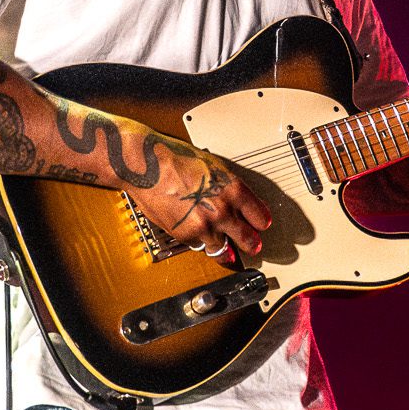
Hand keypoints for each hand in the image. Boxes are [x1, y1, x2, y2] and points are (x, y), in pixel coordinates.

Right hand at [126, 138, 271, 258]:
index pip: (260, 216)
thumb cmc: (175, 159)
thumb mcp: (213, 168)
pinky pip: (197, 244)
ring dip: (222, 247)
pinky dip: (196, 240)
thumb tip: (237, 202)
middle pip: (248, 239)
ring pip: (222, 248)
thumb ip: (228, 188)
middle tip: (253, 246)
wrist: (147, 165)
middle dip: (252, 244)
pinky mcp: (185, 235)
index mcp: (233, 190)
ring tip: (225, 250)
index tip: (262, 225)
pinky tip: (192, 230)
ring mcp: (204, 226)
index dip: (261, 221)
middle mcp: (222, 211)